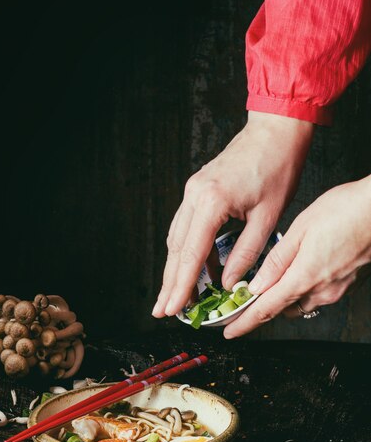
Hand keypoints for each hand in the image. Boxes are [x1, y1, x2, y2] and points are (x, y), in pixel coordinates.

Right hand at [152, 111, 313, 317]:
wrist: (274, 131)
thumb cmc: (277, 167)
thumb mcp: (268, 216)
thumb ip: (247, 253)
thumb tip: (230, 282)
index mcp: (211, 201)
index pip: (191, 253)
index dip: (181, 284)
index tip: (173, 307)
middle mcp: (194, 195)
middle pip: (177, 248)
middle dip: (170, 282)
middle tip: (164, 309)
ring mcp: (193, 191)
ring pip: (177, 238)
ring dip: (177, 268)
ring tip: (177, 295)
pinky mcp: (198, 189)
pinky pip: (186, 225)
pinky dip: (188, 249)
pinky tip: (197, 267)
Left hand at [224, 176, 370, 337]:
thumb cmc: (344, 212)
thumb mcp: (299, 231)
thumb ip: (275, 262)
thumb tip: (255, 286)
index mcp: (303, 278)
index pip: (266, 311)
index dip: (245, 324)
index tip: (230, 332)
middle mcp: (320, 291)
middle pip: (282, 309)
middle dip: (263, 307)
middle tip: (246, 298)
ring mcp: (335, 289)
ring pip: (300, 302)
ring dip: (284, 296)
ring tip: (273, 277)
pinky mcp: (345, 284)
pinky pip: (316, 294)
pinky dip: (302, 287)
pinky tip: (299, 268)